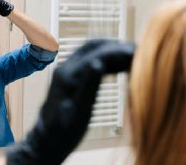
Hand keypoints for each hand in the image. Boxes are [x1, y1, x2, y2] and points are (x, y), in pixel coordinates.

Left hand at [7, 39, 134, 164]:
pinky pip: (90, 60)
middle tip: (139, 51)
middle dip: (117, 46)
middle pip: (95, 46)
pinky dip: (107, 60)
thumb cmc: (63, 131)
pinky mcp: (69, 76)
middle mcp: (66, 67)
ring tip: (133, 57)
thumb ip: (89, 86)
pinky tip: (120, 67)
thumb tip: (99, 63)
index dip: (119, 50)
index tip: (139, 51)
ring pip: (92, 51)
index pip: (98, 53)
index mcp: (69, 74)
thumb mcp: (79, 112)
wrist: (46, 140)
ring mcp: (67, 70)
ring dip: (112, 51)